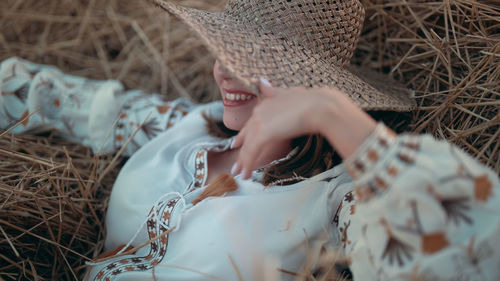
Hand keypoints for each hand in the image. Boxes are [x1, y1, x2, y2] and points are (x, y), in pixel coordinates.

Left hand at [232, 79, 378, 179]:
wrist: (319, 107)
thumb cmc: (312, 101)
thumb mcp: (289, 93)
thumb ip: (274, 91)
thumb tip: (261, 82)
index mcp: (265, 104)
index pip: (251, 123)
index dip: (244, 135)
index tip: (236, 143)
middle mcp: (259, 112)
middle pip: (247, 136)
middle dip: (241, 152)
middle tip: (236, 166)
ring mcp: (259, 123)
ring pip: (247, 147)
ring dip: (243, 163)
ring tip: (240, 175)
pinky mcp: (263, 134)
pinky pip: (252, 154)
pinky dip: (248, 166)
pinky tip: (247, 175)